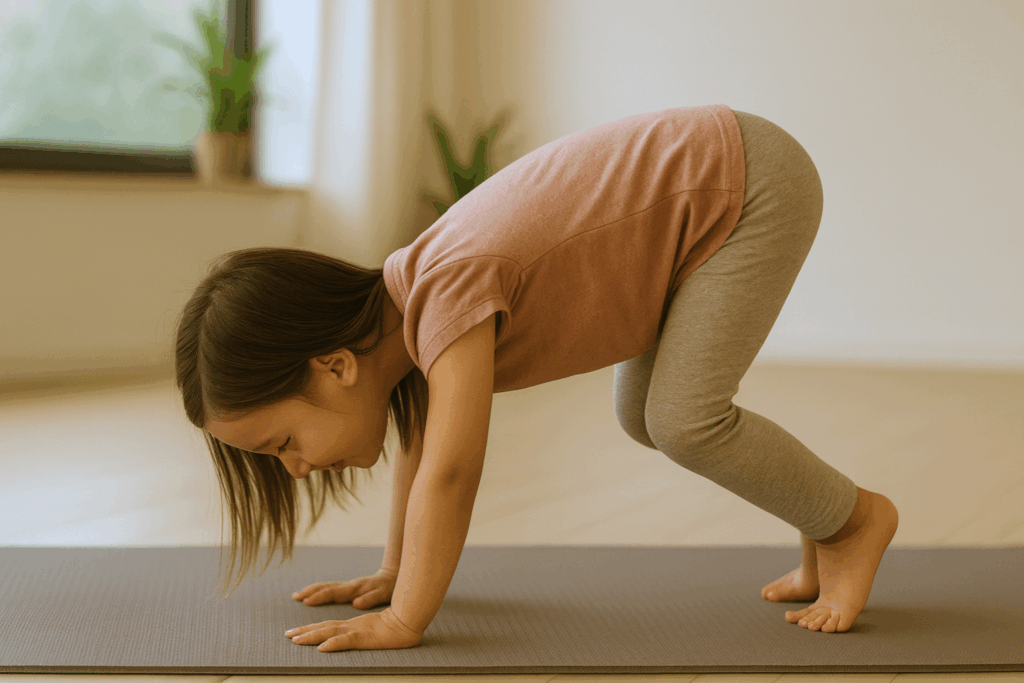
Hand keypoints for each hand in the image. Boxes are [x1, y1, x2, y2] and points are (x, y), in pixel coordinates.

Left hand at [284, 607, 422, 651]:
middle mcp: (352, 625)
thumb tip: (348, 640)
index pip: (328, 626)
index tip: (295, 632)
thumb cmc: (397, 627)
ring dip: (311, 636)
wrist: (411, 619)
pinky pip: (347, 640)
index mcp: (354, 625)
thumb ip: (363, 634)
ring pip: (330, 632)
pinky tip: (322, 647)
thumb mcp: (375, 632)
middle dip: (304, 631)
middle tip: (287, 634)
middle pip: (323, 627)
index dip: (311, 629)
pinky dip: (333, 643)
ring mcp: (358, 630)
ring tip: (295, 639)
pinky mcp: (366, 637)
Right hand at [290, 567, 398, 608]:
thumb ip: (370, 598)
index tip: (307, 601)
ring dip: (311, 590)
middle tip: (295, 597)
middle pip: (326, 588)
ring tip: (297, 596)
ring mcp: (347, 586)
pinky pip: (329, 589)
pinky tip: (311, 595)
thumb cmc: (388, 588)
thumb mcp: (383, 594)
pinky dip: (318, 591)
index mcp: (355, 589)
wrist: (392, 576)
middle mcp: (349, 586)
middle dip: (310, 592)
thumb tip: (356, 603)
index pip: (334, 592)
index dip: (320, 597)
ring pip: (326, 587)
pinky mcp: (348, 587)